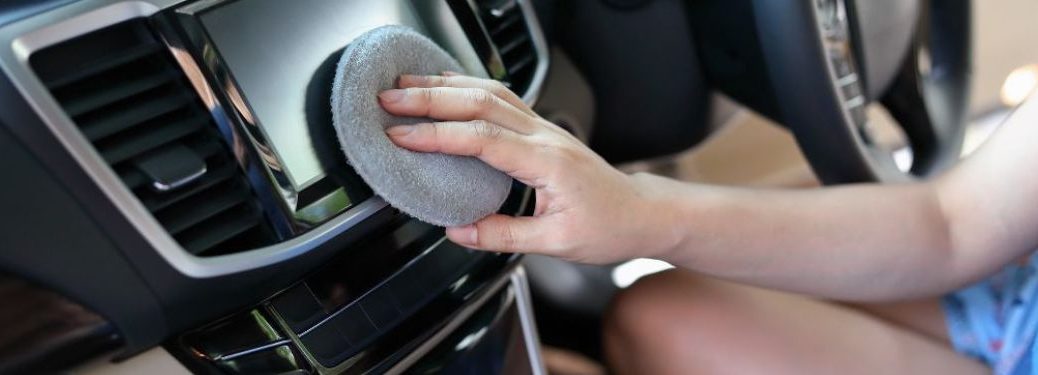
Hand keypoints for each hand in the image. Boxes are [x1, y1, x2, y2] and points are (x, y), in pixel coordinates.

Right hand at [379, 74, 678, 263]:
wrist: (641, 214)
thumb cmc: (608, 227)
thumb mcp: (556, 243)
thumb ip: (504, 235)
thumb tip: (460, 231)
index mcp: (546, 162)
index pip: (482, 138)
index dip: (437, 134)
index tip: (401, 134)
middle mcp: (544, 137)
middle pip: (481, 102)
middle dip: (430, 98)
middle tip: (390, 100)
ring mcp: (544, 128)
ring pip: (490, 92)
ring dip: (445, 86)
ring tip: (407, 86)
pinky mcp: (541, 130)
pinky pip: (502, 98)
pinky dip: (469, 87)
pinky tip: (448, 85)